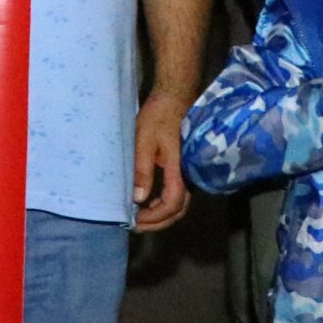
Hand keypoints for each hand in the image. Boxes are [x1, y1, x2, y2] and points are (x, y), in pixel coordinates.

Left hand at [131, 91, 191, 230]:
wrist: (174, 97)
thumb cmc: (158, 116)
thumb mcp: (143, 141)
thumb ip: (142, 169)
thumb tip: (138, 198)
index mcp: (179, 169)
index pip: (171, 204)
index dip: (154, 217)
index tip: (135, 220)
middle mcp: (188, 175)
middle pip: (178, 210)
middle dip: (158, 222)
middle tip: (136, 225)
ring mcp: (187, 172)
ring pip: (179, 204)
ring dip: (161, 214)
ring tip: (139, 217)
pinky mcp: (183, 168)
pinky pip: (177, 193)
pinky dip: (163, 203)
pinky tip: (147, 202)